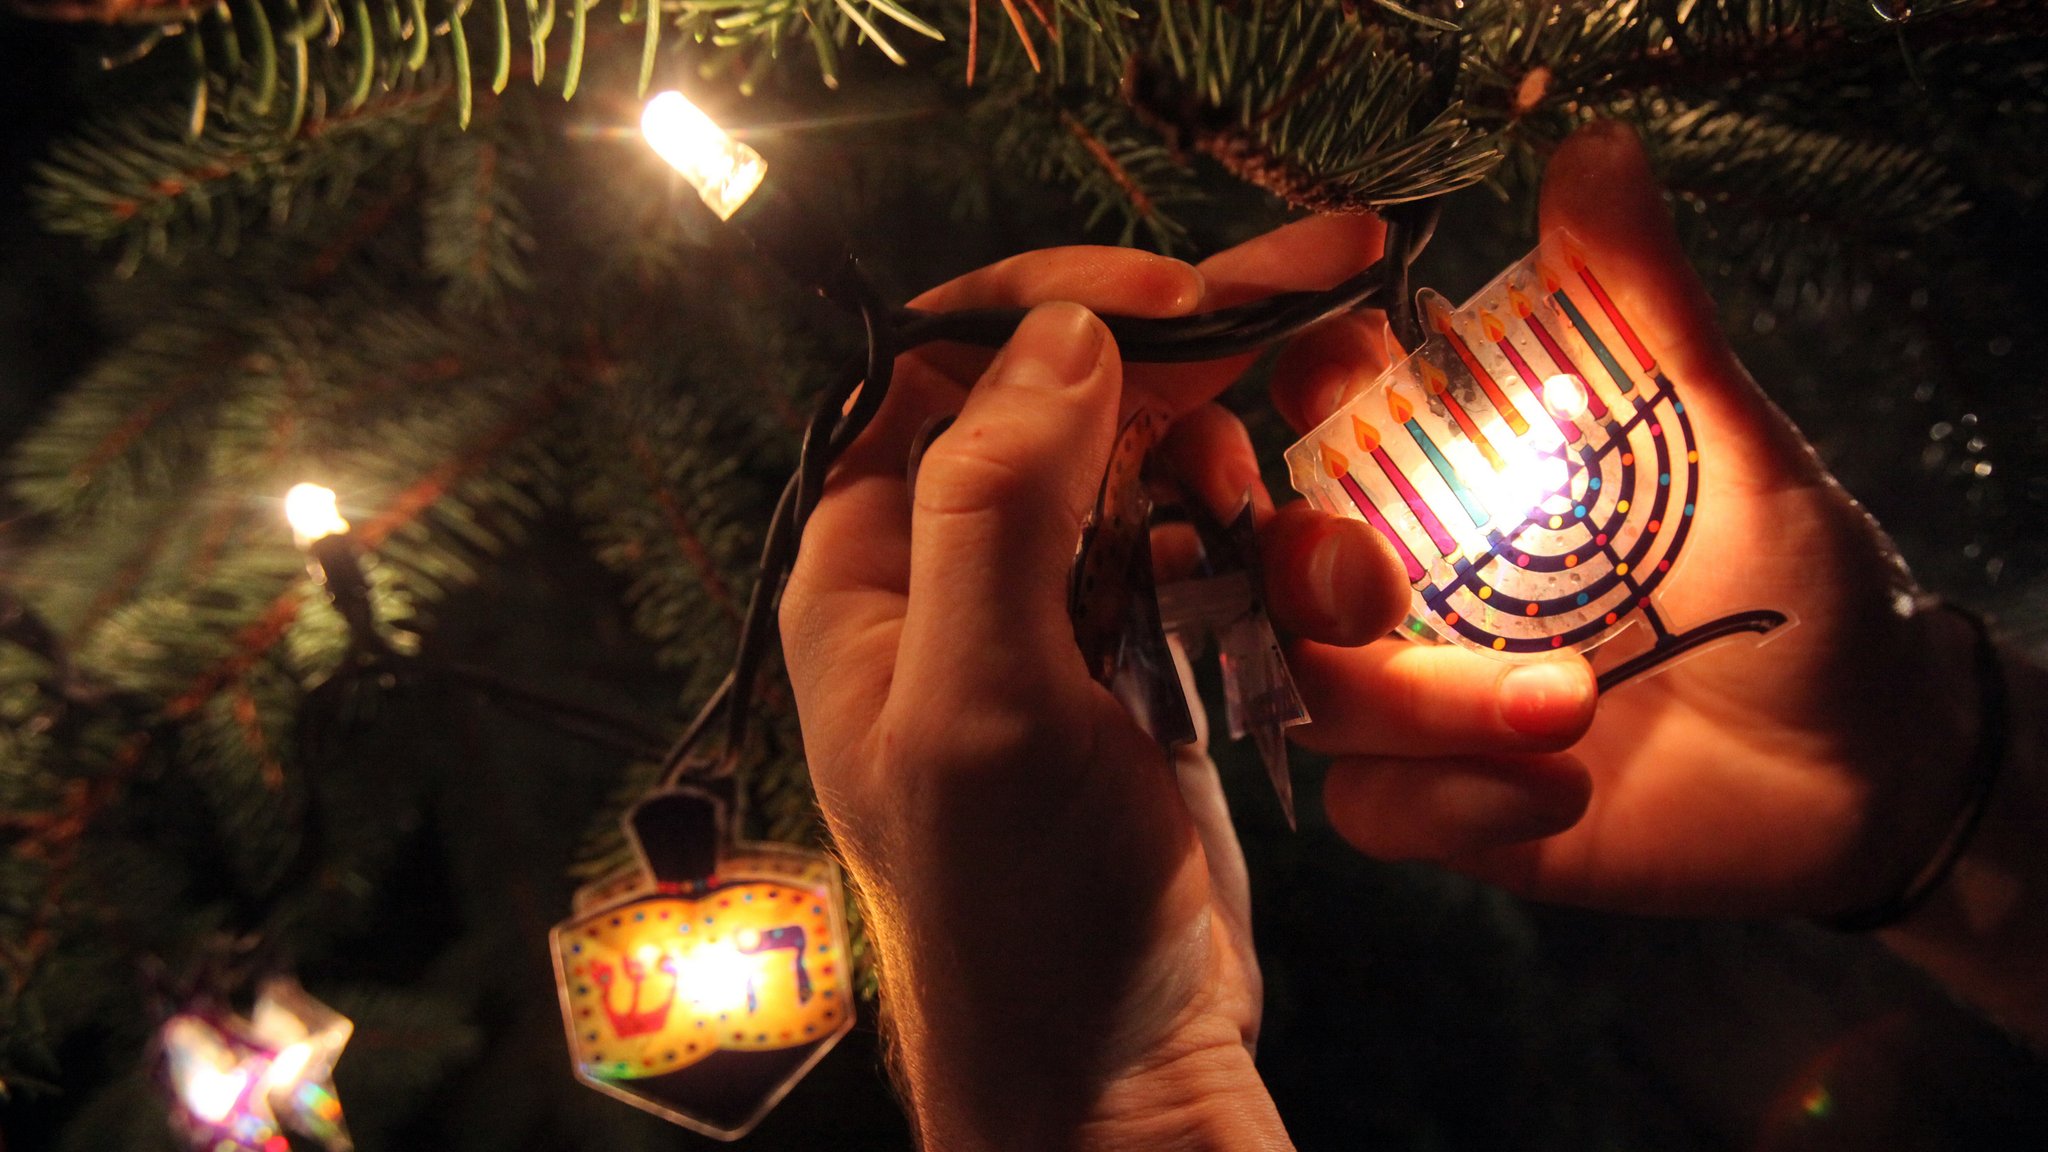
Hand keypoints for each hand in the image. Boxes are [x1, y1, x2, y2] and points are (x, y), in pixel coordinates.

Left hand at [780, 226, 1384, 1147]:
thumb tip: (1060, 338)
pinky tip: (1323, 599)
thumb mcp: (979, 707)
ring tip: (1310, 557)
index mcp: (868, 573)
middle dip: (1187, 365)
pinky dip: (1277, 562)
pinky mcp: (1153, 673)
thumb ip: (995, 507)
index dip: (1046, 311)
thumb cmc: (1015, 916)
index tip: (1172, 293)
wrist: (1112, 1074)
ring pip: (1162, 480)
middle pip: (1066, 407)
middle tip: (1312, 301)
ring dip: (1250, 484)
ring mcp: (1062, 625)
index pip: (931, 371)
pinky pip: (1218, 566)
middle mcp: (955, 583)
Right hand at [1243, 121, 1986, 921]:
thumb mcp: (1717, 441)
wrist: (1855, 762)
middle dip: (1304, 568)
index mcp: (1450, 470)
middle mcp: (1405, 574)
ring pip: (1310, 692)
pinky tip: (1555, 793)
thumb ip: (1641, 312)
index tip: (1331, 374)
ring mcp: (1409, 690)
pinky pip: (1368, 806)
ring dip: (1422, 704)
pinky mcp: (1434, 799)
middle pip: (1268, 561)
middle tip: (1376, 588)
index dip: (1292, 386)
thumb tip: (1594, 149)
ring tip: (1574, 703)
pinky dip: (1447, 801)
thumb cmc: (1791, 580)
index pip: (1315, 408)